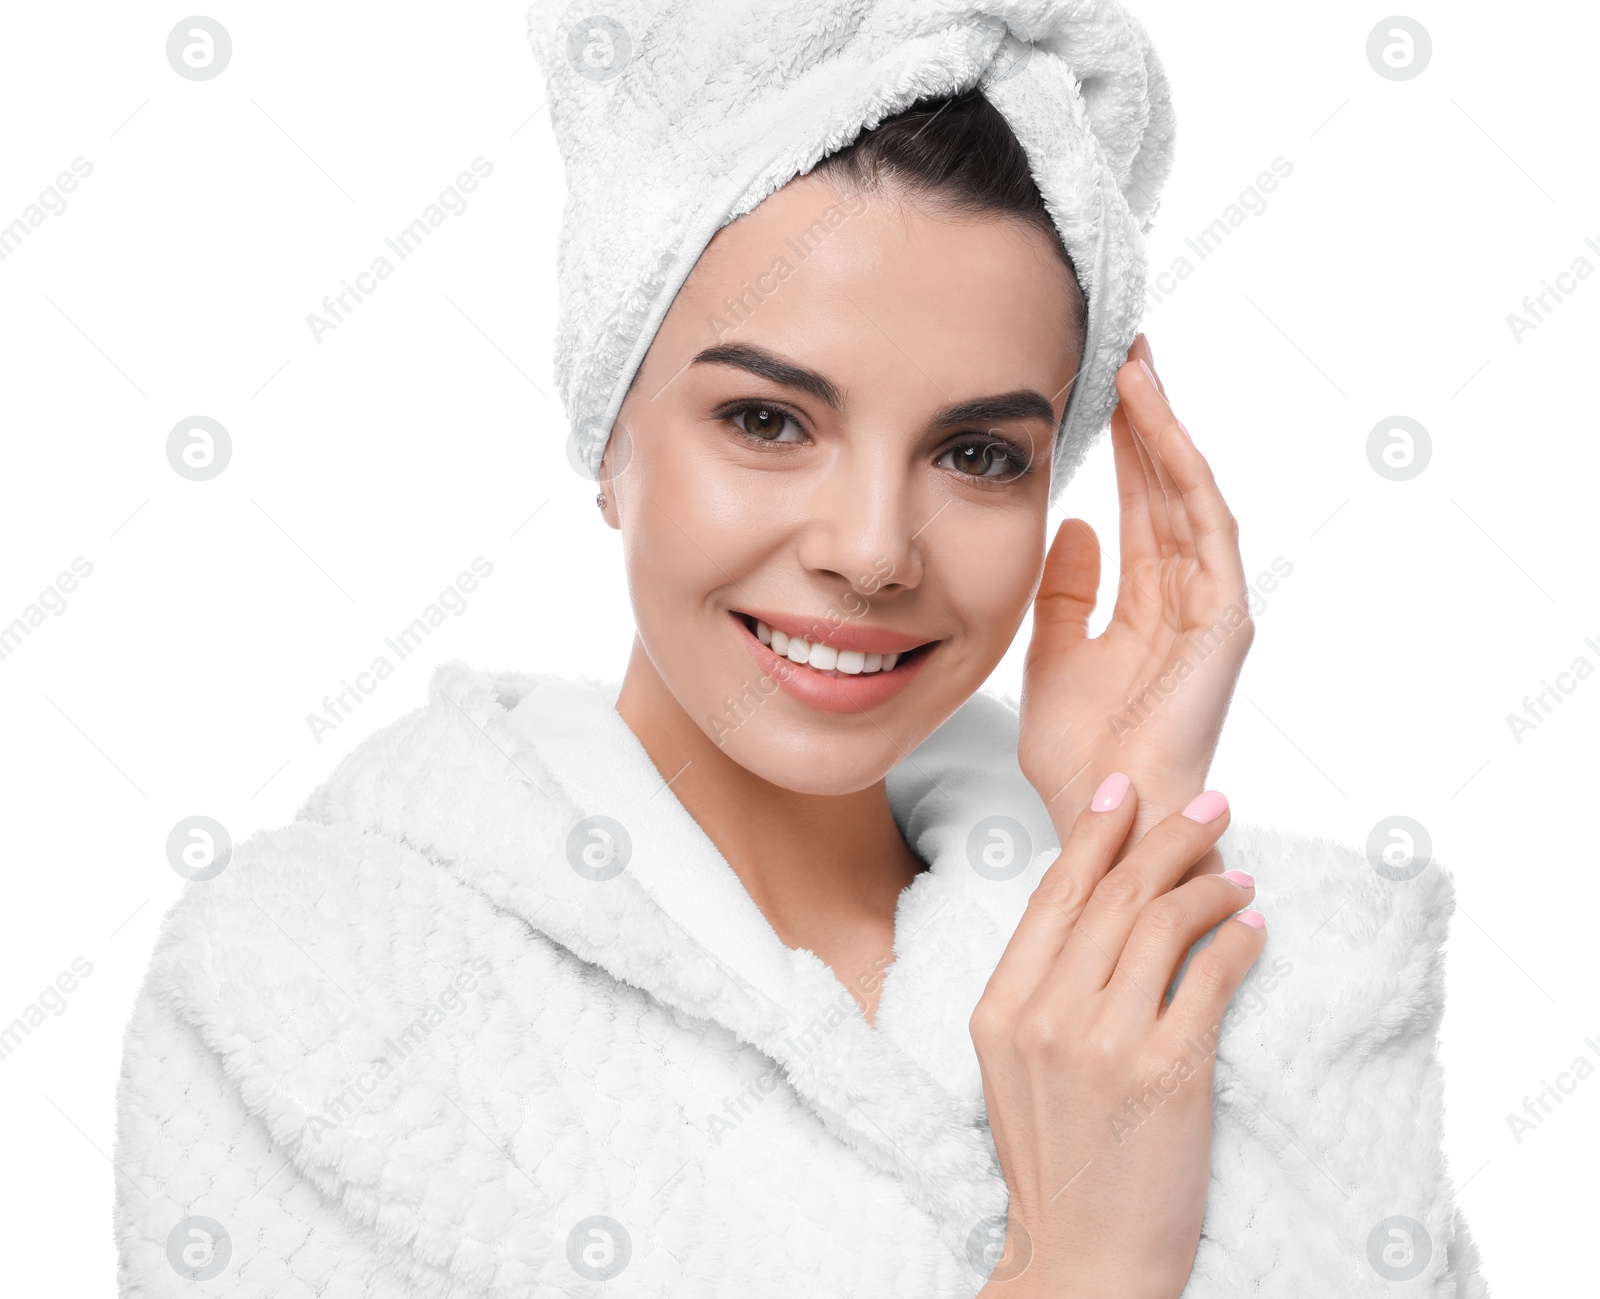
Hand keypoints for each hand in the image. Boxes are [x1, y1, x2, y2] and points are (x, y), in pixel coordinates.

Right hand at [969, 776, 1263, 1296]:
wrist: (1083, 1259)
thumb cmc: (1054, 1162)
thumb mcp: (1013, 1068)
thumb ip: (1039, 991)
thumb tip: (1099, 911)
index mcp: (1000, 1010)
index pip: (1053, 896)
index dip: (1094, 834)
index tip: (1125, 791)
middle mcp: (1046, 1016)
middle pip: (1113, 895)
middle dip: (1166, 837)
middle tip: (1210, 806)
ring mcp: (1106, 1043)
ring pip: (1163, 923)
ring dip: (1209, 884)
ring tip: (1237, 873)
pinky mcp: (1169, 1073)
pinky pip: (1211, 976)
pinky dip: (1238, 939)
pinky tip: (1253, 926)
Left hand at [1018, 335, 1252, 859]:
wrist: (1101, 812)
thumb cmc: (1079, 751)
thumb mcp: (1052, 652)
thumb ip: (1066, 590)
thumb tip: (1073, 525)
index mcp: (1146, 602)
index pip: (1138, 505)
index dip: (1122, 446)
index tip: (1099, 388)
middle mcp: (1184, 595)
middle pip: (1167, 488)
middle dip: (1147, 419)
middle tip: (1125, 350)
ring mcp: (1209, 606)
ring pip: (1189, 496)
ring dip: (1165, 431)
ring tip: (1137, 369)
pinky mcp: (1224, 622)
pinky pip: (1207, 532)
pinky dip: (1185, 476)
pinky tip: (1159, 428)